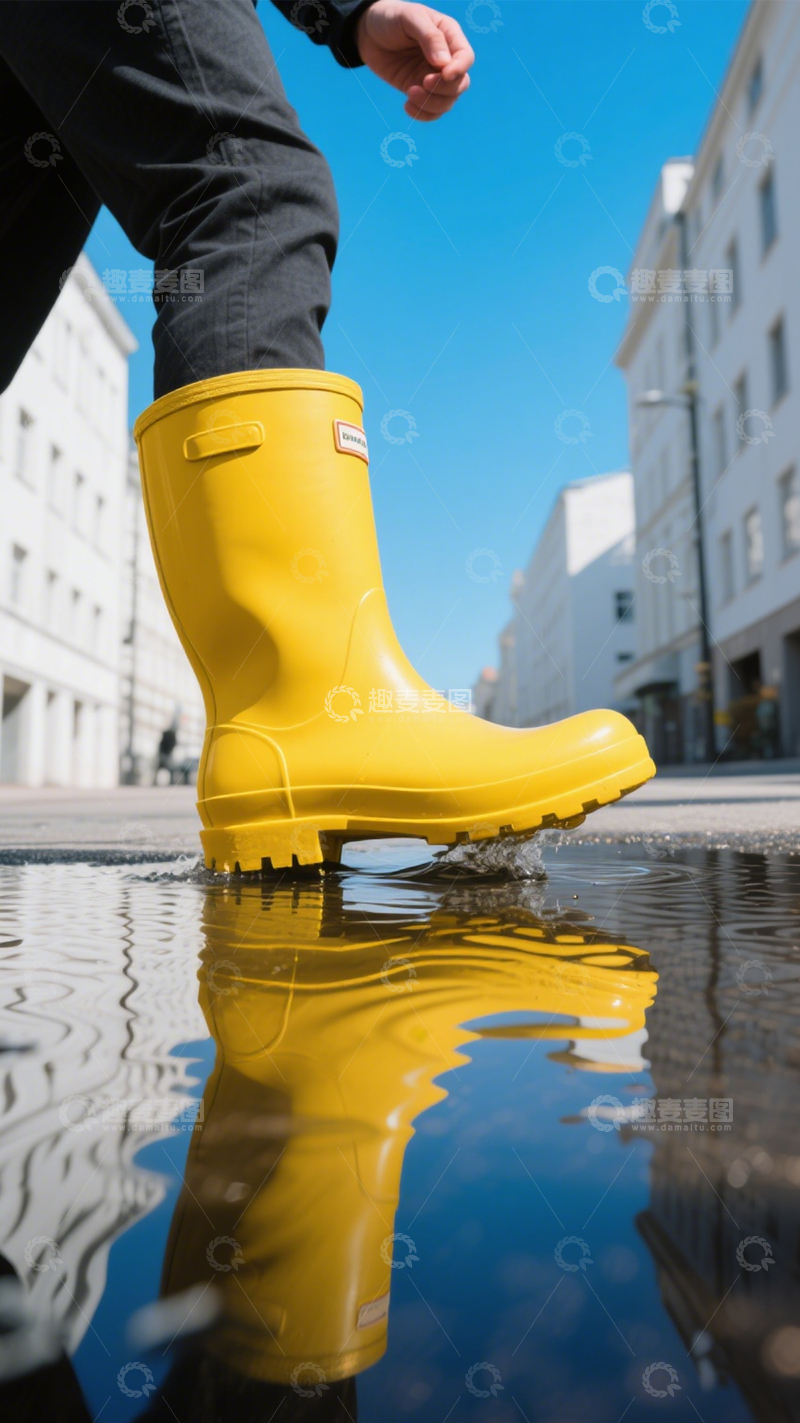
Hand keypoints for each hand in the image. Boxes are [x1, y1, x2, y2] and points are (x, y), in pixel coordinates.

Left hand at [355, 0, 473, 121]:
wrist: (368, 32)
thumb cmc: (391, 17)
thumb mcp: (410, 18)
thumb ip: (430, 37)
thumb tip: (444, 63)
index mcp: (449, 36)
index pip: (465, 58)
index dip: (459, 69)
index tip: (444, 75)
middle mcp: (446, 59)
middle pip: (460, 84)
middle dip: (443, 89)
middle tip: (422, 83)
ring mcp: (433, 77)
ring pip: (447, 101)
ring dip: (431, 104)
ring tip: (410, 94)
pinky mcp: (419, 90)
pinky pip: (430, 111)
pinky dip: (422, 114)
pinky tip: (407, 106)